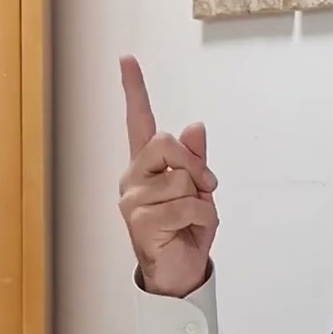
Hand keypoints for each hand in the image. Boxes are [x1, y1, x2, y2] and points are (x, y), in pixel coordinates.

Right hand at [117, 55, 219, 297]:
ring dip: (200, 201)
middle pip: (164, 142)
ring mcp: (132, 200)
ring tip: (192, 219)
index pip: (137, 122)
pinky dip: (201, 219)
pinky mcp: (139, 222)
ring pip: (180, 180)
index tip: (127, 60)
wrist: (181, 273)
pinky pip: (186, 207)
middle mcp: (133, 179)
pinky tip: (189, 231)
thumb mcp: (199, 191)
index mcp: (146, 167)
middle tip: (205, 188)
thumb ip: (196, 161)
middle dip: (193, 164)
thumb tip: (196, 127)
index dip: (134, 90)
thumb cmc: (187, 232)